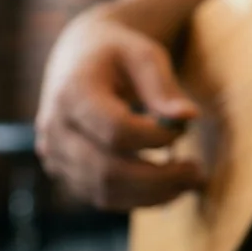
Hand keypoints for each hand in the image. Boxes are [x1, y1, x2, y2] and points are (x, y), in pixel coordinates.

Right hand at [35, 16, 203, 209]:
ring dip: (151, 195)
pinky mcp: (63, 172)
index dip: (155, 137)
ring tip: (189, 182)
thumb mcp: (143, 54)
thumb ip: (163, 87)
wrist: (78, 56)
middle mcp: (54, 128)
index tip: (183, 129)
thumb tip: (189, 118)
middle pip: (107, 170)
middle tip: (197, 173)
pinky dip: (137, 198)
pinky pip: (100, 197)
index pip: (115, 130)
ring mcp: (54, 155)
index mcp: (71, 92)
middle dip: (159, 178)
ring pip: (103, 191)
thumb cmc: (117, 52)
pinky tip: (168, 188)